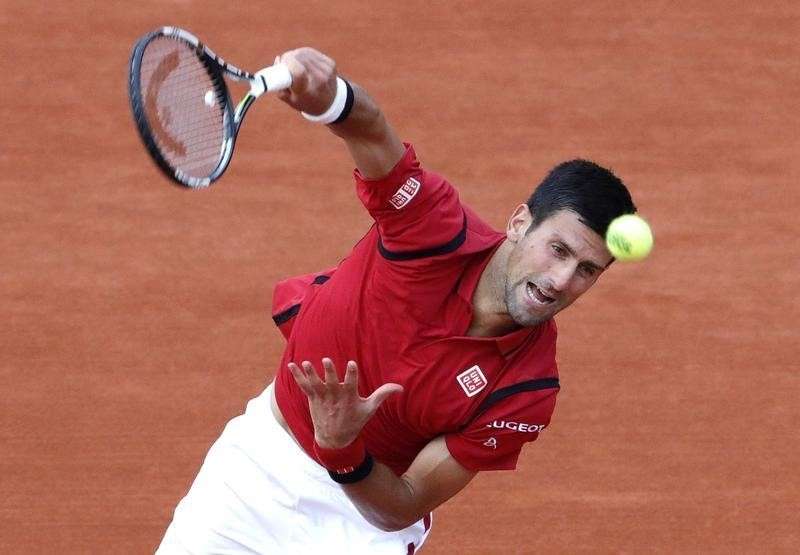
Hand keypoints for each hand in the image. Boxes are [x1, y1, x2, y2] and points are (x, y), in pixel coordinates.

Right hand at [275, 48, 337, 115]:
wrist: (330, 104)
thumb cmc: (305, 101)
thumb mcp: (289, 99)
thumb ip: (279, 81)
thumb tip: (278, 59)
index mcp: (308, 93)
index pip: (298, 72)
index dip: (287, 63)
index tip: (281, 64)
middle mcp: (320, 81)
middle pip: (299, 58)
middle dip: (288, 58)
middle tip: (284, 64)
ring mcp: (327, 71)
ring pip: (304, 53)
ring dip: (295, 55)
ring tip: (293, 64)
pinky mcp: (331, 64)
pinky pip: (311, 52)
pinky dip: (303, 54)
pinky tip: (302, 61)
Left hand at [288, 358, 402, 448]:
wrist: (334, 439)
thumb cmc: (354, 421)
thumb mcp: (369, 409)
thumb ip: (382, 394)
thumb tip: (400, 387)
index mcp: (349, 397)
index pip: (351, 383)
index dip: (351, 373)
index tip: (351, 364)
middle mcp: (334, 397)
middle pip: (331, 382)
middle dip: (329, 372)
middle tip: (327, 360)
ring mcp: (322, 398)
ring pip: (315, 384)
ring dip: (310, 374)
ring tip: (306, 363)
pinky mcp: (312, 398)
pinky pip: (304, 386)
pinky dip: (297, 376)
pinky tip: (292, 365)